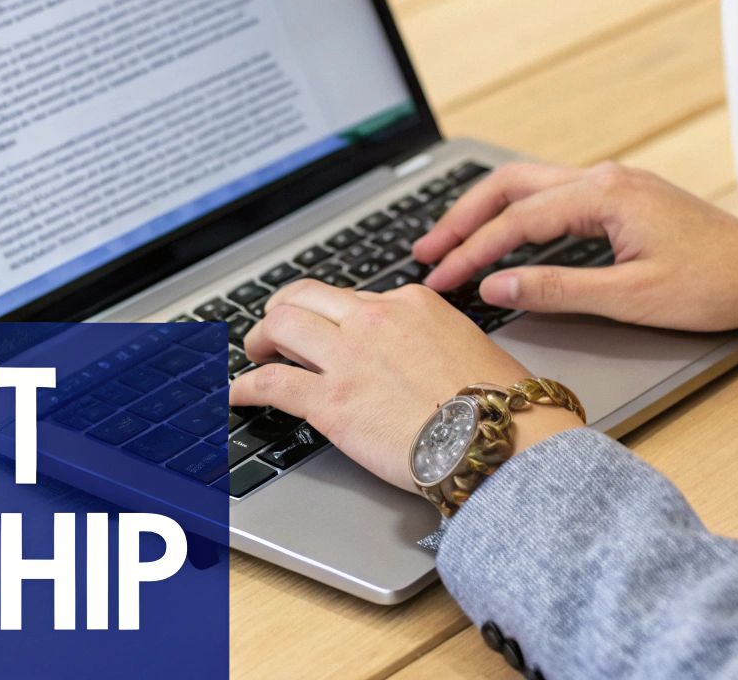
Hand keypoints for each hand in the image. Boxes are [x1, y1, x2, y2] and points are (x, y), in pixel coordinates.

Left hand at [228, 280, 582, 490]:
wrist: (499, 439)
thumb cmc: (501, 405)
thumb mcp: (469, 346)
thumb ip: (432, 338)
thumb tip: (419, 353)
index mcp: (411, 302)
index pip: (352, 297)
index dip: (333, 315)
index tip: (326, 329)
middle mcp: (373, 320)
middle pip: (305, 297)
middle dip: (282, 311)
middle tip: (274, 332)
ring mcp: (348, 358)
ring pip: (280, 326)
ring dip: (259, 340)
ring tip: (254, 355)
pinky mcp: (331, 402)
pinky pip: (271, 384)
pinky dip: (245, 387)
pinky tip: (237, 395)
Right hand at [412, 162, 737, 333]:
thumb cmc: (714, 286)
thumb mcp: (630, 299)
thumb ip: (557, 290)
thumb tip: (495, 287)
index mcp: (605, 194)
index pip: (516, 221)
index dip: (471, 252)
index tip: (440, 279)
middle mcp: (605, 177)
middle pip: (510, 185)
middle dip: (462, 218)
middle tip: (426, 253)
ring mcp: (615, 184)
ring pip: (529, 186)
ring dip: (485, 212)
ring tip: (449, 243)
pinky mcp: (623, 198)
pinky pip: (553, 195)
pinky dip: (516, 214)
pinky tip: (501, 238)